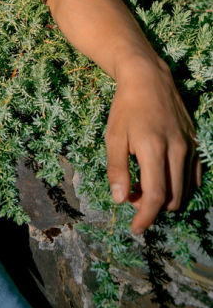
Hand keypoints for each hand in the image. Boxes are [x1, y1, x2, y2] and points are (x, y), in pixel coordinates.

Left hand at [105, 54, 200, 233]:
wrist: (148, 78)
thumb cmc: (125, 107)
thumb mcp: (113, 136)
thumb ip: (117, 169)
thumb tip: (119, 200)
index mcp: (154, 148)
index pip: (156, 195)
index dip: (146, 216)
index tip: (135, 228)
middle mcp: (177, 150)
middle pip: (173, 197)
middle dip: (153, 208)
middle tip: (131, 198)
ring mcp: (189, 147)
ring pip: (184, 189)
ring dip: (165, 198)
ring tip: (141, 186)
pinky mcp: (194, 144)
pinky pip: (192, 176)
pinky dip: (178, 186)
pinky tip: (160, 178)